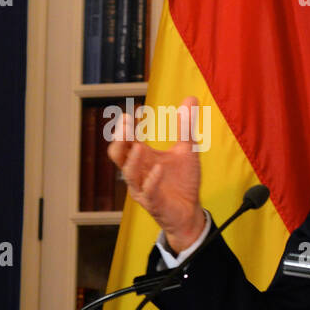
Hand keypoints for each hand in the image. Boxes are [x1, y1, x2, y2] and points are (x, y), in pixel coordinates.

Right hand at [106, 95, 203, 251]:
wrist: (190, 211)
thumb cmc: (183, 181)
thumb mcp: (187, 150)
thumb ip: (186, 126)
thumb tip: (190, 98)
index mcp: (142, 158)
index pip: (127, 139)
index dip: (127, 126)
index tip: (133, 111)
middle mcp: (137, 172)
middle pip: (118, 155)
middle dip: (120, 139)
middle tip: (126, 122)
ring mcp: (142, 188)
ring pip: (128, 174)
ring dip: (132, 160)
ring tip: (139, 146)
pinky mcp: (153, 203)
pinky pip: (148, 191)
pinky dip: (152, 180)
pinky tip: (159, 168)